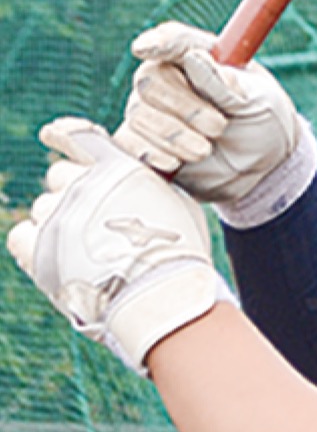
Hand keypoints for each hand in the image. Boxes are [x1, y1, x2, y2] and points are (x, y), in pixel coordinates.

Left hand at [7, 117, 228, 372]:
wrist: (162, 297)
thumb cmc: (179, 255)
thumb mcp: (177, 205)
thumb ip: (148, 184)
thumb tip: (137, 183)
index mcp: (116, 168)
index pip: (78, 137)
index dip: (63, 134)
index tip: (51, 134)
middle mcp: (81, 185)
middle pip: (59, 176)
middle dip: (73, 193)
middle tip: (95, 223)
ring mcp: (57, 217)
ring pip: (43, 208)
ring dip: (59, 224)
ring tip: (87, 253)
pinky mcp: (37, 250)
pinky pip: (21, 236)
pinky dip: (34, 245)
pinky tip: (58, 258)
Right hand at [115, 21, 305, 207]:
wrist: (262, 166)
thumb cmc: (262, 121)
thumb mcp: (257, 100)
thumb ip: (225, 83)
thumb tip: (193, 59)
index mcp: (199, 54)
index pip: (174, 40)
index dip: (159, 42)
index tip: (146, 49)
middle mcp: (168, 76)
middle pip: (150, 81)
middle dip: (184, 108)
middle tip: (218, 127)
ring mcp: (152, 108)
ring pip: (139, 114)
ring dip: (173, 136)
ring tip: (206, 150)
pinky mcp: (144, 141)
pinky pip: (129, 143)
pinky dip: (149, 153)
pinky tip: (174, 163)